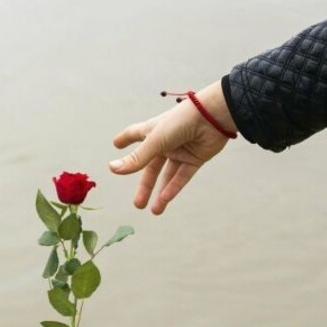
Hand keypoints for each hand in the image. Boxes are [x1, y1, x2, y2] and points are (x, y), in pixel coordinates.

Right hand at [108, 80, 235, 214]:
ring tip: (153, 211)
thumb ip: (136, 158)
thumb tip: (113, 169)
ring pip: (167, 175)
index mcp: (152, 131)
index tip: (116, 144)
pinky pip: (182, 176)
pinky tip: (165, 199)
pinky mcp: (196, 158)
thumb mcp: (155, 141)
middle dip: (145, 186)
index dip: (125, 139)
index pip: (134, 134)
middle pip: (150, 166)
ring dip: (160, 193)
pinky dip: (174, 188)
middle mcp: (165, 142)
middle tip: (137, 203)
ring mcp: (180, 151)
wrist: (214, 116)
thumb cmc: (181, 122)